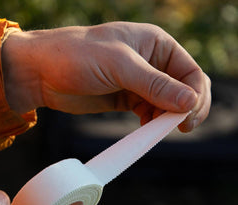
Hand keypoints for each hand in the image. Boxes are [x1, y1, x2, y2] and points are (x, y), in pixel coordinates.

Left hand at [2, 22, 210, 131]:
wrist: (42, 73)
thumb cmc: (76, 56)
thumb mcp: (119, 65)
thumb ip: (154, 84)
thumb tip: (189, 101)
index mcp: (155, 44)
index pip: (191, 71)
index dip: (195, 95)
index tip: (186, 118)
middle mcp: (150, 62)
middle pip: (182, 89)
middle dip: (184, 109)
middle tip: (178, 128)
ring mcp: (138, 82)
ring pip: (166, 103)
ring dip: (166, 118)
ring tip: (156, 127)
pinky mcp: (125, 98)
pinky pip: (148, 112)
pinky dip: (151, 122)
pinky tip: (146, 127)